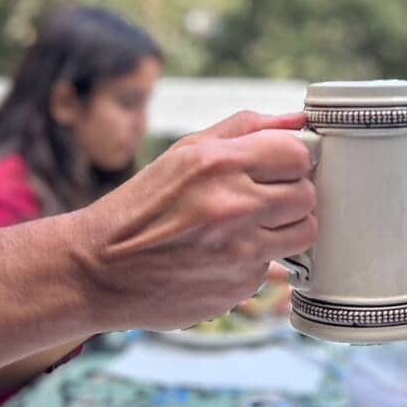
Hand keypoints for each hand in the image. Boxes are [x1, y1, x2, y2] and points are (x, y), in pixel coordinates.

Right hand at [72, 111, 316, 332]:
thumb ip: (247, 128)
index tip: (280, 167)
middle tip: (267, 197)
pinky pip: (274, 266)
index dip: (293, 160)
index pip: (298, 154)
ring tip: (253, 226)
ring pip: (304, 233)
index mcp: (220, 165)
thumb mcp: (186, 151)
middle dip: (292, 194)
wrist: (99, 270)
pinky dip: (258, 260)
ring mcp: (239, 252)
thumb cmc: (144, 205)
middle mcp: (234, 207)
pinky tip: (225, 255)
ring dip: (286, 228)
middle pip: (307, 195)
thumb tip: (300, 118)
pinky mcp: (239, 287)